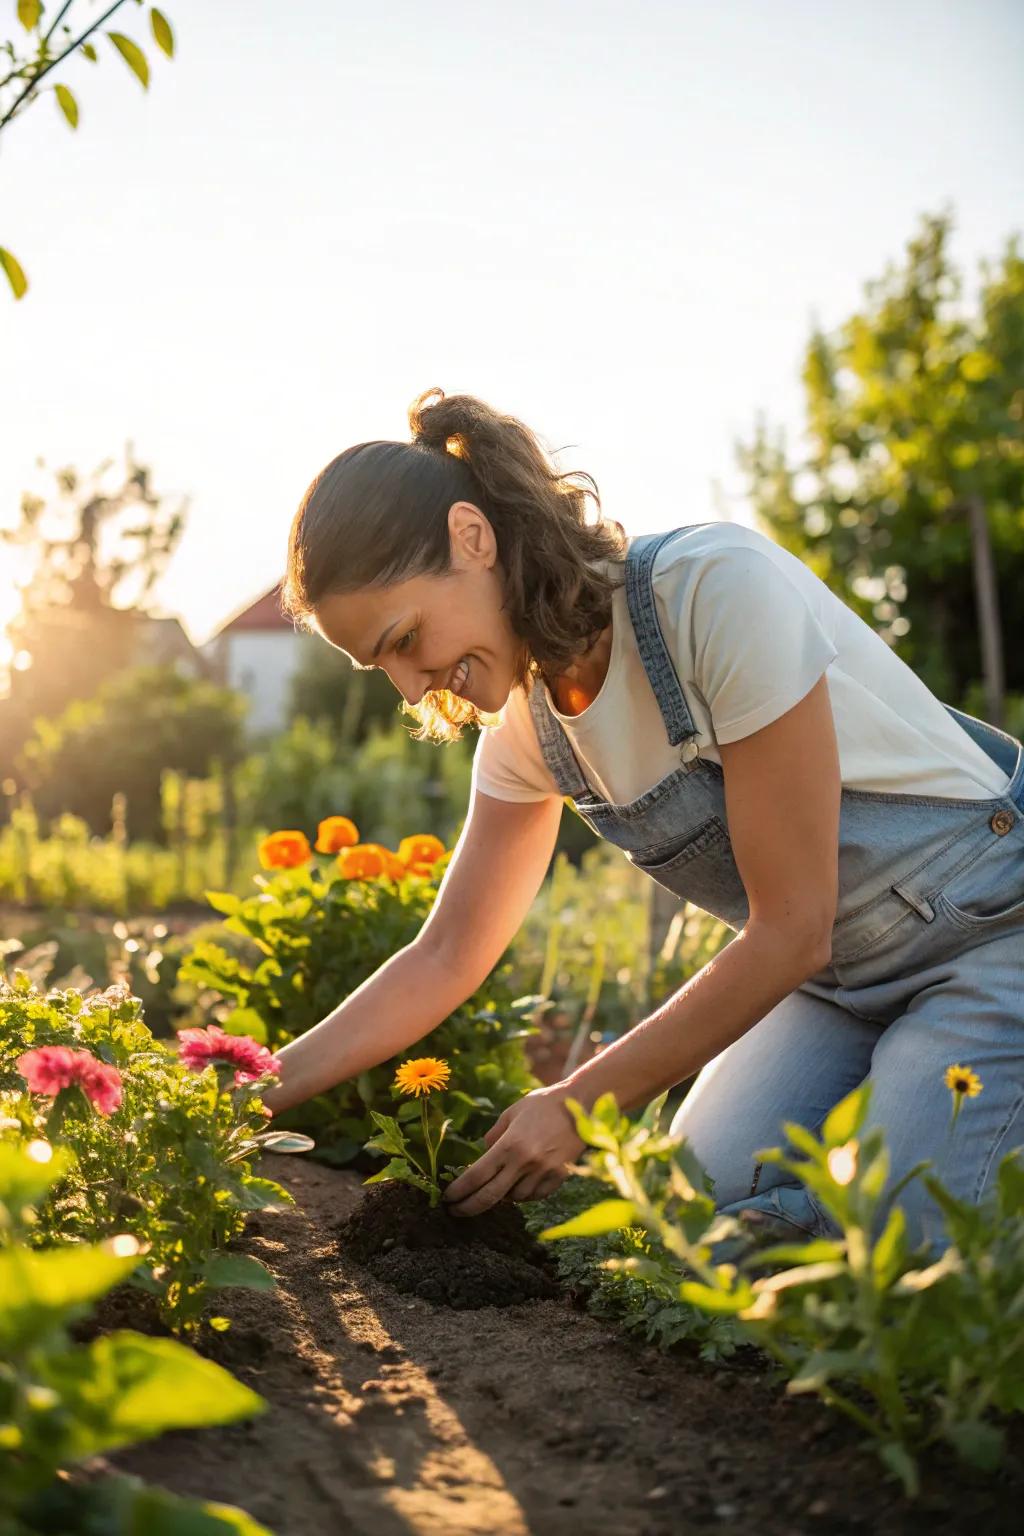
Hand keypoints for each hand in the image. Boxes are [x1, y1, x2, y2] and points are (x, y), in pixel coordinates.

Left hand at [443, 1083, 583, 1216]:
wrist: (581, 1104)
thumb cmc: (542, 1104)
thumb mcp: (511, 1113)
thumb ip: (494, 1137)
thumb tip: (481, 1158)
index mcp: (509, 1144)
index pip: (476, 1176)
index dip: (458, 1191)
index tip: (447, 1198)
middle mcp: (525, 1162)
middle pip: (490, 1196)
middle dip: (468, 1207)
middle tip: (455, 1212)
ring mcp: (544, 1172)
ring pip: (514, 1198)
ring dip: (501, 1197)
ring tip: (495, 1187)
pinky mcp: (559, 1177)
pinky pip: (535, 1196)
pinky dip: (523, 1195)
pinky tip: (518, 1185)